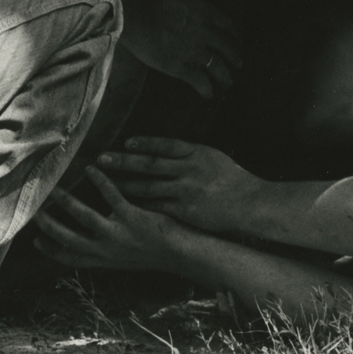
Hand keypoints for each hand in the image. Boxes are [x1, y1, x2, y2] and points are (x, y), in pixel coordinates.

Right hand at [34, 169, 195, 271]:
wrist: (185, 255)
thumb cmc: (159, 253)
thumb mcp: (128, 258)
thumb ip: (108, 250)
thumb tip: (91, 240)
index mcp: (106, 260)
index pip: (72, 258)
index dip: (51, 250)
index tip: (35, 240)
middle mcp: (109, 250)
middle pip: (70, 239)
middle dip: (49, 225)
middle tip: (34, 210)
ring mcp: (120, 235)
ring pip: (85, 217)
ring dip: (67, 202)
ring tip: (54, 188)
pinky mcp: (134, 218)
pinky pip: (112, 196)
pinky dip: (100, 181)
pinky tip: (90, 168)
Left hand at [96, 136, 258, 233]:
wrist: (250, 203)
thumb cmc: (232, 179)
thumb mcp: (211, 156)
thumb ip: (188, 153)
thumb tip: (162, 148)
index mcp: (196, 153)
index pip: (165, 145)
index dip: (144, 143)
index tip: (125, 142)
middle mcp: (189, 170)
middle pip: (150, 164)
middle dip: (124, 162)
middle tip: (102, 159)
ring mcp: (187, 191)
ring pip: (149, 187)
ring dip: (125, 184)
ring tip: (106, 182)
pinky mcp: (186, 211)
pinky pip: (157, 207)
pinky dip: (140, 205)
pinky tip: (124, 205)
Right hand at [122, 0, 241, 97]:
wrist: (132, 7)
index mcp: (206, 12)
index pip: (229, 27)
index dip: (236, 36)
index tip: (238, 42)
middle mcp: (205, 33)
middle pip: (227, 49)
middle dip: (235, 58)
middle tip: (237, 64)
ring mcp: (193, 51)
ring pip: (217, 67)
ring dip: (225, 76)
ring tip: (227, 82)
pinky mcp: (178, 65)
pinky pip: (198, 80)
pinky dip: (206, 88)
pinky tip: (207, 93)